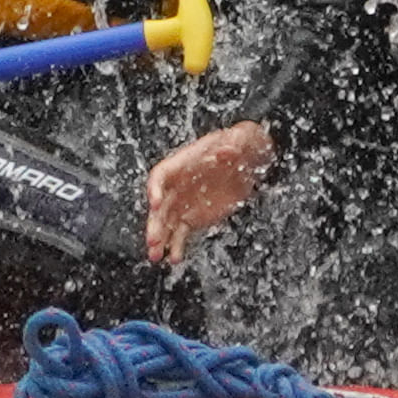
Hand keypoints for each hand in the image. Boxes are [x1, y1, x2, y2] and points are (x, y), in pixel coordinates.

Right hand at [142, 120, 276, 262]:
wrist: (244, 162)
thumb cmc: (236, 145)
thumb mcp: (239, 139)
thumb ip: (233, 144)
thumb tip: (227, 151)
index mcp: (182, 164)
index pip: (161, 176)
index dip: (155, 189)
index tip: (155, 203)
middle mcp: (177, 185)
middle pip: (160, 205)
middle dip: (155, 223)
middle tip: (153, 240)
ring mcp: (183, 203)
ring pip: (166, 223)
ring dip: (160, 239)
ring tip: (156, 256)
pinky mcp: (193, 218)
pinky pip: (180, 233)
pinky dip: (177, 245)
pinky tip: (175, 257)